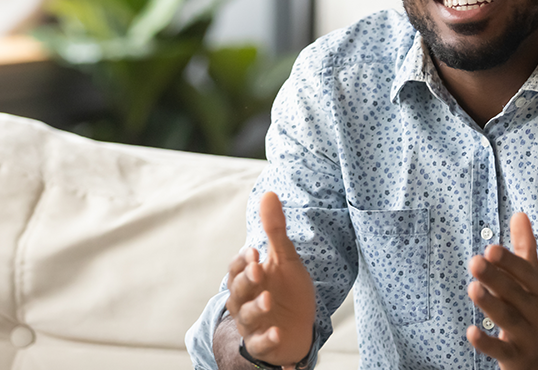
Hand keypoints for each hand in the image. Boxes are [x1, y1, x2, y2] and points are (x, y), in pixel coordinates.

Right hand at [224, 191, 315, 365]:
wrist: (301, 325)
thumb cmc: (288, 289)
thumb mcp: (285, 259)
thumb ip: (275, 230)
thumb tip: (268, 192)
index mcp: (248, 279)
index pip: (236, 268)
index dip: (242, 261)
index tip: (255, 251)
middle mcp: (245, 301)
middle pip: (237, 291)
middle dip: (247, 281)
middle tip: (259, 270)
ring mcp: (253, 324)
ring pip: (246, 317)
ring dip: (256, 308)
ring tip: (269, 300)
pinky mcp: (264, 344)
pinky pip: (260, 344)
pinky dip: (266, 339)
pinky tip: (277, 333)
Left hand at [466, 212, 537, 369]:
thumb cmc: (534, 310)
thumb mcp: (532, 280)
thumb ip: (525, 248)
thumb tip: (519, 213)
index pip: (526, 274)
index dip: (510, 262)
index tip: (491, 248)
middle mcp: (537, 312)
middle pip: (515, 294)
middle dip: (496, 278)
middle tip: (475, 261)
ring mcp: (527, 335)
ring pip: (508, 319)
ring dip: (491, 304)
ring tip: (473, 289)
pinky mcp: (515, 356)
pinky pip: (500, 349)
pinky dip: (486, 342)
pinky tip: (470, 331)